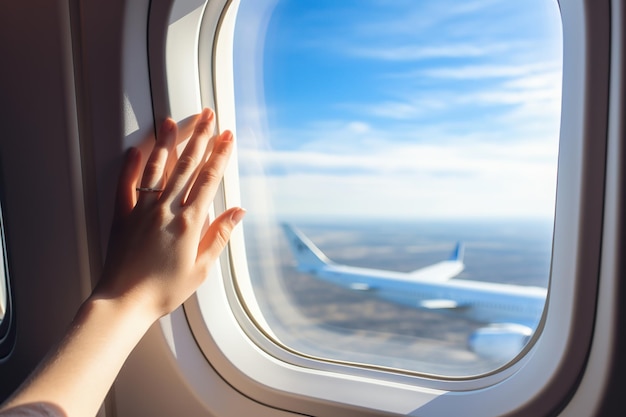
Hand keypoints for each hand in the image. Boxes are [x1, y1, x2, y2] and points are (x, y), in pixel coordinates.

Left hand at [93, 108, 244, 319]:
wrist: (124, 302)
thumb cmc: (165, 289)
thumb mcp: (202, 268)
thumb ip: (219, 235)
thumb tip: (238, 212)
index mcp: (189, 221)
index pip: (209, 178)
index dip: (220, 154)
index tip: (227, 135)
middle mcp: (166, 209)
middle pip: (186, 165)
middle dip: (199, 137)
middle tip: (206, 115)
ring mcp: (142, 209)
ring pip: (157, 167)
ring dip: (167, 142)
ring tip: (172, 120)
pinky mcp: (123, 216)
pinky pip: (126, 184)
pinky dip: (131, 165)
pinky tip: (137, 149)